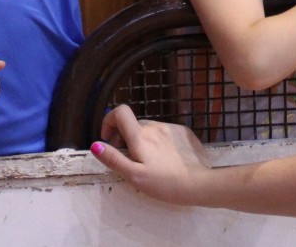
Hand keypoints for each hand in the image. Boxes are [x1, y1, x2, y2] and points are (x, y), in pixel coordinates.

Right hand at [92, 104, 212, 204]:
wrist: (199, 184)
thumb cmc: (164, 183)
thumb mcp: (134, 176)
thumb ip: (114, 159)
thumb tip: (96, 145)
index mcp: (140, 136)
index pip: (120, 112)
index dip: (109, 121)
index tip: (109, 140)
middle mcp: (156, 126)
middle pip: (133, 124)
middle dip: (125, 138)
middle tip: (129, 159)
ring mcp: (171, 127)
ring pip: (149, 129)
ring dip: (143, 140)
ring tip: (149, 162)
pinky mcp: (184, 132)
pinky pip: (165, 132)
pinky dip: (159, 141)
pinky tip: (166, 159)